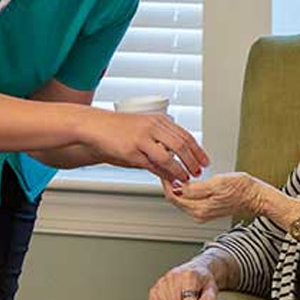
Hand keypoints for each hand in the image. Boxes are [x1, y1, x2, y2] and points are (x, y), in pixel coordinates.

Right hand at [84, 109, 208, 182]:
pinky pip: (152, 164)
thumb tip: (175, 157)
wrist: (95, 126)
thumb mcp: (143, 128)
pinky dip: (163, 174)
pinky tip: (169, 179)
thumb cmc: (118, 128)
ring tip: (186, 178)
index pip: (185, 135)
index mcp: (158, 120)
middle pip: (181, 145)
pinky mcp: (132, 151)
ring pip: (169, 156)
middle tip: (198, 172)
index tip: (204, 160)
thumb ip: (159, 141)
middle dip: (193, 161)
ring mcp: (142, 138)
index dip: (197, 149)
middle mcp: (153, 127)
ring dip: (180, 170)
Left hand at [166, 172, 270, 222]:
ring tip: (175, 169)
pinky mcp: (206, 209)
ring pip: (182, 199)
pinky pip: (190, 199)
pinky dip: (185, 189)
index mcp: (199, 209)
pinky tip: (187, 179)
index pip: (173, 196)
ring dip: (177, 185)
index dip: (166, 181)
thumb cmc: (242, 189)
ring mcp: (202, 212)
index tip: (164, 167)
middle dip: (170, 182)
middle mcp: (198, 214)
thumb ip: (196, 188)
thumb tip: (178, 188)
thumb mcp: (218, 183)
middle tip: (167, 165)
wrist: (256, 197)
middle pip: (175, 198)